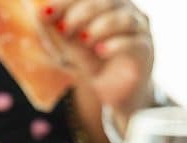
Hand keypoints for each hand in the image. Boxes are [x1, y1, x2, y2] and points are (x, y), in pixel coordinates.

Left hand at [39, 0, 154, 116]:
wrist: (116, 90)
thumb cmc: (95, 61)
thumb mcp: (71, 45)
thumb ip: (59, 31)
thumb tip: (41, 16)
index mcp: (105, 2)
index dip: (66, 1)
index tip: (45, 13)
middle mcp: (125, 9)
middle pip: (106, 1)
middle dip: (81, 12)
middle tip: (63, 28)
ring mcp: (139, 28)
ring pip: (123, 19)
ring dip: (100, 26)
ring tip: (83, 39)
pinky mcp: (145, 49)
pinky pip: (134, 42)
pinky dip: (115, 45)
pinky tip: (100, 51)